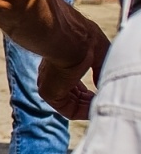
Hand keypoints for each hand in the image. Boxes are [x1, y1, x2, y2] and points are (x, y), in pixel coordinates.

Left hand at [37, 0, 110, 119]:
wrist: (69, 41)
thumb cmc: (84, 41)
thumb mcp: (98, 53)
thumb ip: (99, 70)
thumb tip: (101, 84)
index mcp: (59, 64)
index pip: (72, 82)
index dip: (87, 90)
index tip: (99, 91)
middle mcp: (52, 75)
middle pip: (72, 95)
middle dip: (90, 100)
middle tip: (103, 99)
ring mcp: (49, 85)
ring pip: (72, 105)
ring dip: (90, 106)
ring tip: (103, 103)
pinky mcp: (49, 93)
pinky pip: (70, 111)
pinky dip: (86, 112)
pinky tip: (97, 107)